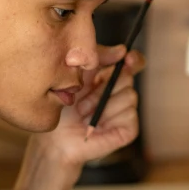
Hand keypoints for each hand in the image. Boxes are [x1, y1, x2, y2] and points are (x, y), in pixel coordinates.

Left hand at [31, 44, 145, 183]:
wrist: (55, 138)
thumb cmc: (63, 108)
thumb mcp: (77, 75)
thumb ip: (98, 59)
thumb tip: (122, 50)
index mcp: (110, 78)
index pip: (132, 63)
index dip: (133, 60)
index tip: (127, 58)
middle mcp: (120, 94)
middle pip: (128, 78)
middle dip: (103, 87)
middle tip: (83, 99)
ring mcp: (126, 112)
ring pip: (130, 95)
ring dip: (102, 104)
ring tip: (85, 114)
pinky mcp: (128, 129)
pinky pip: (130, 115)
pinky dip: (110, 118)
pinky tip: (96, 125)